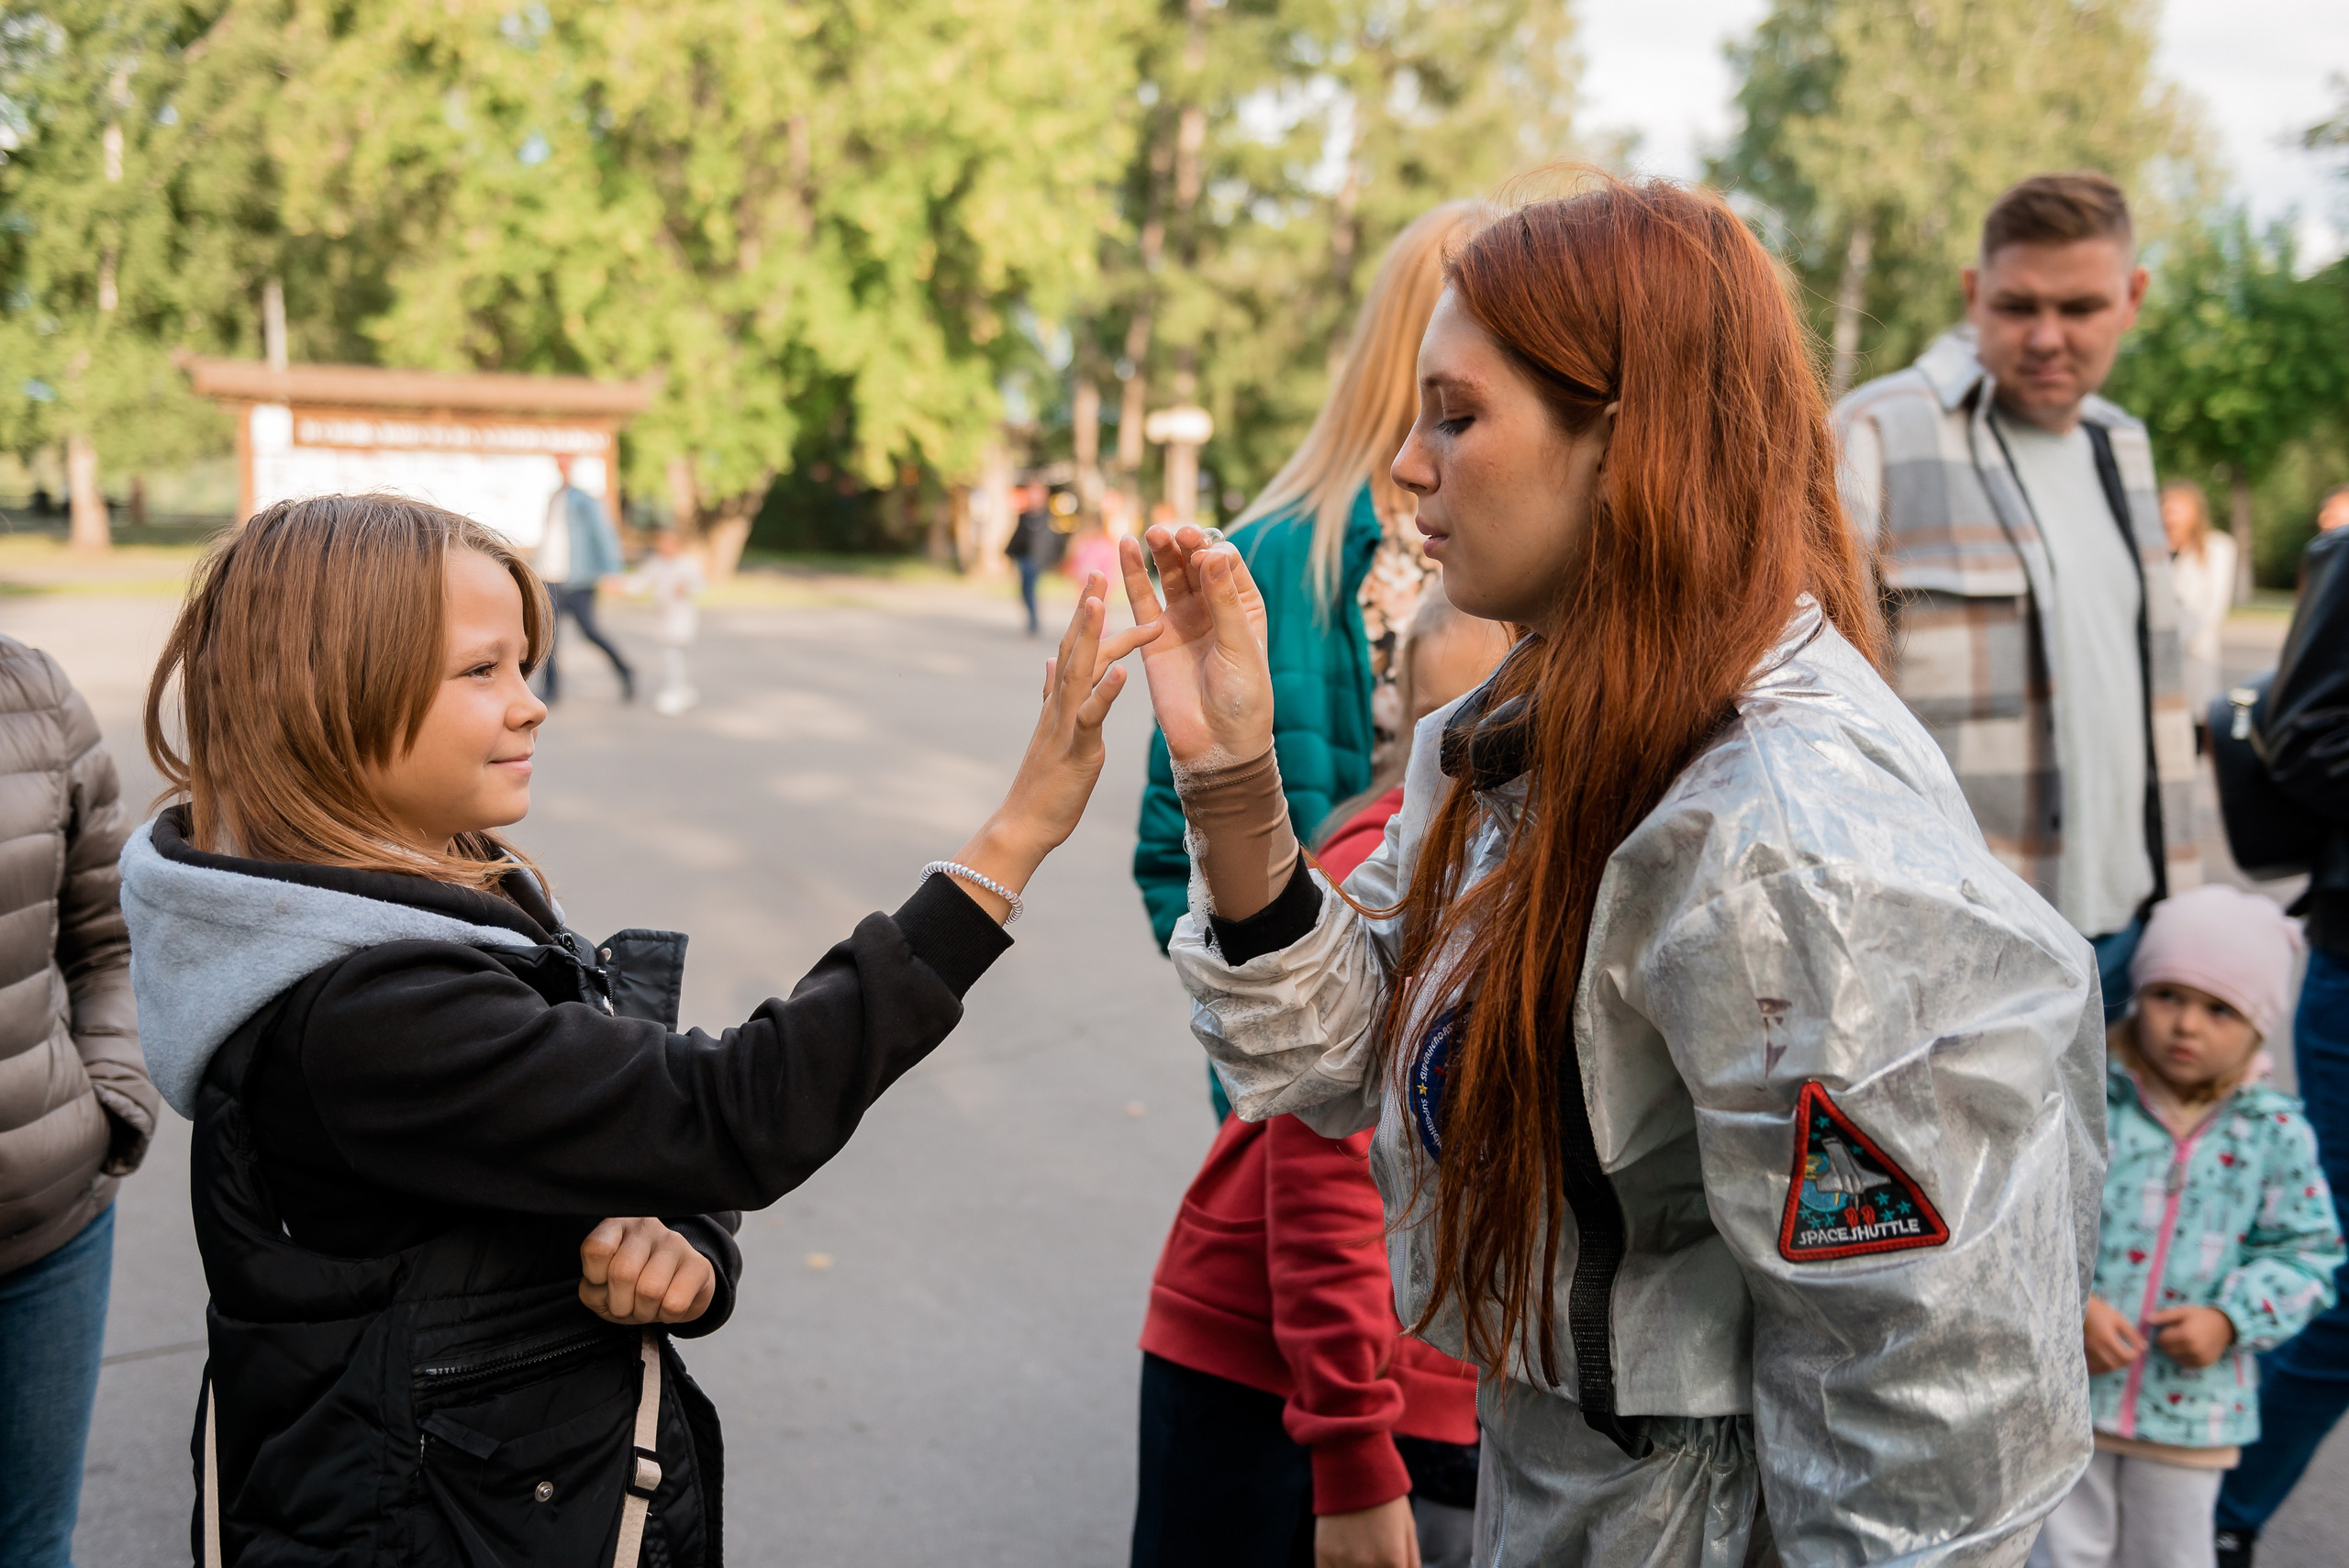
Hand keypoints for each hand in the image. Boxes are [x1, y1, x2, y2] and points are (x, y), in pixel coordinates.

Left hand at [579, 1217, 716, 1325]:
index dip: (595, 1278)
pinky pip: (675, 1303)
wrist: (674, 1293)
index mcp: (617, 1226)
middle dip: (620, 1304)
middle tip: (627, 1305)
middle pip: (622, 1273)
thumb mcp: (601, 1288)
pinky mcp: (699, 1264)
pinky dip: (666, 1316)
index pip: (596, 1248)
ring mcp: (675, 1242)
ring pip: (649, 1290)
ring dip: (644, 1312)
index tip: (603, 1284)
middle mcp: (646, 1227)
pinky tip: (667, 1305)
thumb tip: (605, 1290)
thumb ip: (593, 1289)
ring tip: (647, 1307)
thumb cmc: (631, 1288)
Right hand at [946, 573, 1157, 920]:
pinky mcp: (1076, 748)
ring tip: (1100, 602)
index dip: (1086, 613)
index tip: (1099, 580)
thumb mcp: (1053, 729)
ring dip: (1089, 635)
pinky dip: (1105, 693)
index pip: (1074, 647)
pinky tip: (1122, 672)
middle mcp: (1060, 703)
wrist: (1026, 823)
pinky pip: (1090, 716)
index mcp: (1061, 698)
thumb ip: (1053, 693)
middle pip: (1073, 646)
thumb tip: (1050, 661)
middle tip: (1101, 568)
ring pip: (1077, 672)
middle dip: (1087, 608)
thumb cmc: (1045, 781)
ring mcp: (1065, 723)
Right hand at [1120, 525, 1273, 772]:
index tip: (1206, 559)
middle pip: (1195, 563)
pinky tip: (1127, 548)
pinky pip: (1142, 600)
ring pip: (1169, 576)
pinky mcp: (1155, 637)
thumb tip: (1210, 554)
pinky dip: (1134, 574)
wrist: (1217, 743)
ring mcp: (1183, 620)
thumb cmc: (1243, 697)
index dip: (1213, 554)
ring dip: (1161, 553)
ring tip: (1152, 534)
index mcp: (1244, 605)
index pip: (1226, 563)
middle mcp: (1213, 607)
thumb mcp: (1240, 646)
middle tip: (1175, 534)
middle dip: (1185, 545)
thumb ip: (1224, 601)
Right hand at [1316, 1496, 1420, 1567]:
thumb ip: (1411, 1562)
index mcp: (1393, 1560)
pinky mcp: (1323, 1554)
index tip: (1392, 1567)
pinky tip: (1344, 1565)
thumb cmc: (1385, 1496)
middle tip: (1377, 1562)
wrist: (1354, 1466)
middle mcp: (1368, 1565)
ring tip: (1361, 1559)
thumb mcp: (1407, 1529)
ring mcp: (1343, 1561)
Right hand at [2083, 1295, 2145, 1374]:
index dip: (2134, 1355)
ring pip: (2102, 1368)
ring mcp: (2087, 1350)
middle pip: (2114, 1365)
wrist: (2078, 1306)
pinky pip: (2091, 1367)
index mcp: (2106, 1338)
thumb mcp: (2118, 1319)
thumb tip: (2144, 1347)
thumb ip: (2132, 1334)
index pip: (2124, 1356)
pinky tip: (2105, 1363)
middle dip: (2124, 1362)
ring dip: (2113, 1366)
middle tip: (2129, 1355)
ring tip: (2118, 1359)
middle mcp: (2095, 1347)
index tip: (2136, 1349)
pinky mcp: (2081, 1351)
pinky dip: (2100, 1368)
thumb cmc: (2100, 1310)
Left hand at [2148, 1305, 2236, 1368]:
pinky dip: (2182, 1356)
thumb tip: (2147, 1319)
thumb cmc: (2200, 1317)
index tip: (2171, 1328)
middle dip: (2167, 1342)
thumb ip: (2164, 1316)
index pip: (2162, 1340)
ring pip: (2174, 1358)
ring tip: (2184, 1340)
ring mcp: (2199, 1359)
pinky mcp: (2203, 1364)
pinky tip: (2189, 1348)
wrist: (2224, 1327)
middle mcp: (2193, 1350)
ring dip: (2174, 1350)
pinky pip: (2184, 1363)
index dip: (2163, 1333)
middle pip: (2167, 1350)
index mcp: (2187, 1335)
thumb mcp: (2182, 1311)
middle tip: (2177, 1334)